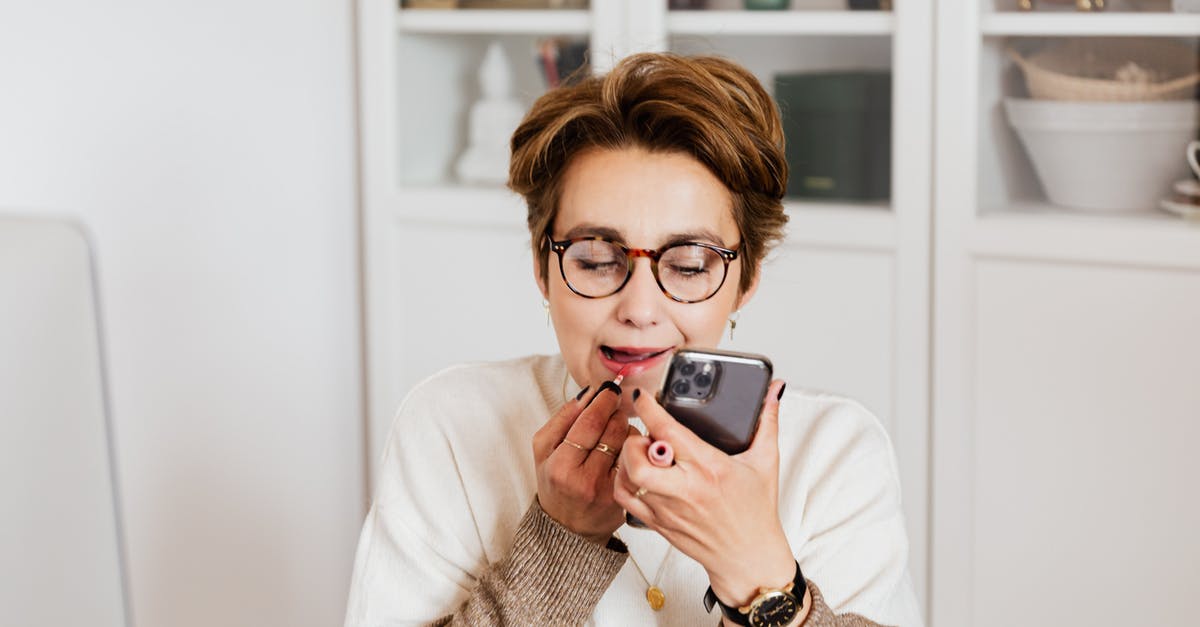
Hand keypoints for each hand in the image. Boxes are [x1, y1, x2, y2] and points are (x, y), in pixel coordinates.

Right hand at [532, 382, 634, 544]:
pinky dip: (632, 447)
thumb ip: (562, 418)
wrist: (568, 526)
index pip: (588, 422)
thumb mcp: (544, 450)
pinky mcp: (624, 496)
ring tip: (615, 427)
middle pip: (612, 429)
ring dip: (625, 427)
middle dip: (616, 410)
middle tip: (614, 404)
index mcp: (560, 465)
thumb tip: (587, 393)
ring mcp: (607, 490)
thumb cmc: (555, 483)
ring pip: (627, 442)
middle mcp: (585, 480)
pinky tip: (623, 446)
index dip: (602, 401)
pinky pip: (635, 459)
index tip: (608, 389)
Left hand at [613, 380, 795, 605]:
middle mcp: (685, 490)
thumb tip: (773, 391)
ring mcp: (668, 509)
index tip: (643, 395)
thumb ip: (766, 422)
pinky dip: (622, 480)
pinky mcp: (658, 523)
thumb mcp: (765, 461)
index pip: (669, 433)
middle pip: (639, 461)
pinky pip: (625, 500)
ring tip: (640, 451)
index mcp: (710, 468)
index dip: (649, 408)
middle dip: (634, 440)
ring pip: (628, 479)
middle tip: (643, 433)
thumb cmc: (756, 511)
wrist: (748, 557)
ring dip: (626, 459)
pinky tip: (634, 472)